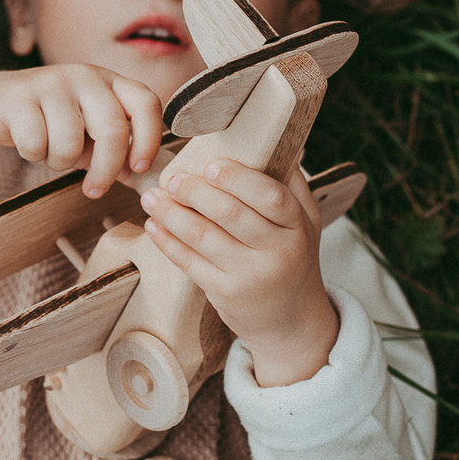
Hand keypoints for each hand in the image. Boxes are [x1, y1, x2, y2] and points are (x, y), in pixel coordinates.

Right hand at [0, 67, 164, 195]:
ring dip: (60, 161)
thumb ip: (119, 154)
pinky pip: (36, 143)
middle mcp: (85, 76)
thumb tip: (147, 183)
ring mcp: (52, 82)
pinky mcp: (20, 96)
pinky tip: (28, 143)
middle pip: (112, 128)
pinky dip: (33, 155)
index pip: (146, 102)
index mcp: (111, 82)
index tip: (139, 168)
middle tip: (94, 191)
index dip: (149, 138)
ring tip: (51, 151)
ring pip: (70, 142)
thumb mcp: (90, 135)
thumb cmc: (53, 123)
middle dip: (106, 169)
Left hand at [140, 161, 337, 385]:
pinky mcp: (225, 294)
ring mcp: (250, 275)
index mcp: (297, 226)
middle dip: (196, 192)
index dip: (238, 179)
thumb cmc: (293, 258)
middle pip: (231, 214)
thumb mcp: (306, 222)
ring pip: (203, 237)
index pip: (270, 196)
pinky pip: (189, 262)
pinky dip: (167, 241)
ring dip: (172, 214)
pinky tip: (154, 225)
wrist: (292, 322)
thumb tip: (274, 137)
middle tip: (173, 178)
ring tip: (152, 197)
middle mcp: (277, 251)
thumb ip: (291, 183)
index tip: (212, 164)